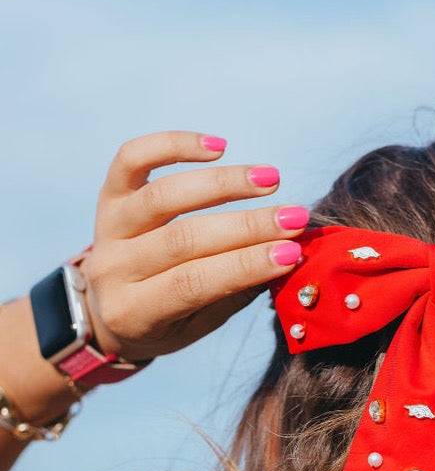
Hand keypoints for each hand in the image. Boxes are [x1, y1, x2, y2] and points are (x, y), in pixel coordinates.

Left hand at [80, 131, 307, 360]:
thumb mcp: (196, 324)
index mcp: (134, 312)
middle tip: (294, 217)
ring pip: (163, 197)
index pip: (193, 283)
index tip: (291, 252)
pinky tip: (218, 146)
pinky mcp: (108, 195)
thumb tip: (286, 255)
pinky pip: (132, 159)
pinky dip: (173, 145)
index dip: (244, 265)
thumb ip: (234, 292)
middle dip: (246, 226)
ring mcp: (108, 228)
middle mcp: (113, 268)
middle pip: (183, 239)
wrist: (105, 310)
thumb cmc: (165, 321)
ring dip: (223, 184)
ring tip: (270, 179)